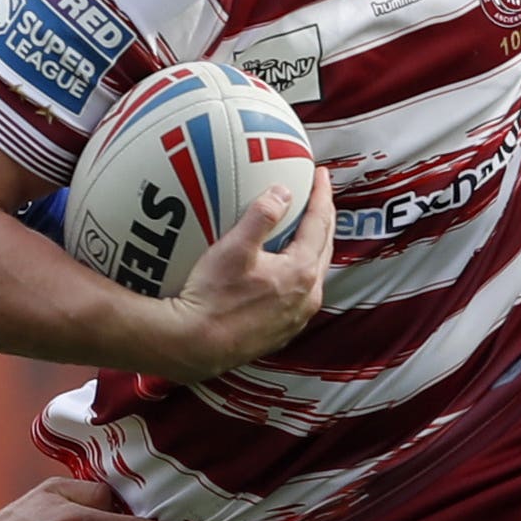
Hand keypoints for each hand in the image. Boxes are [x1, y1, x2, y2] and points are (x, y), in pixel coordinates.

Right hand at [154, 167, 331, 383]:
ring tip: (307, 231)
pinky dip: (301, 274)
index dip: (321, 196)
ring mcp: (297, 317)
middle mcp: (307, 296)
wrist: (196, 345)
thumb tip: (282, 191)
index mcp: (301, 271)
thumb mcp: (234, 248)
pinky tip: (288, 270)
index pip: (319, 223)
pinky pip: (301, 294)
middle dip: (323, 219)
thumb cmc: (212, 297)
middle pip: (324, 247)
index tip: (321, 175)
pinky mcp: (283, 331)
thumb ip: (261, 216)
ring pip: (315, 273)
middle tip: (318, 198)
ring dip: (314, 248)